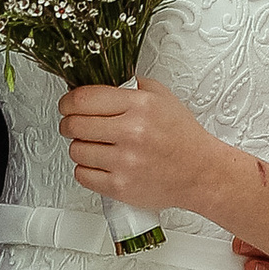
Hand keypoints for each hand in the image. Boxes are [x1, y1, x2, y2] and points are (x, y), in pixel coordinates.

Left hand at [60, 76, 215, 217]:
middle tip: (74, 125)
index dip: (67, 102)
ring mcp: (125, 162)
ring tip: (95, 146)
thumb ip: (130, 86)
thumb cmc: (182, 137)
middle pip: (74, 124)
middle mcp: (131, 133)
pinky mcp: (120, 187)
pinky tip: (99, 164)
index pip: (83, 99)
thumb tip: (97, 82)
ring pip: (76, 151)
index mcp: (140, 106)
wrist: (201, 173)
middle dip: (69, 123)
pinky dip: (86, 169)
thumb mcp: (162, 97)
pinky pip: (82, 175)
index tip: (67, 105)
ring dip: (80, 147)